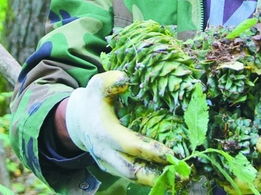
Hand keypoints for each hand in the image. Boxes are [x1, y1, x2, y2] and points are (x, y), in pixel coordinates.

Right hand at [65, 70, 172, 185]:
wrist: (79, 121)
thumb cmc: (93, 101)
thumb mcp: (97, 85)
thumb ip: (110, 81)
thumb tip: (125, 80)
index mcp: (104, 132)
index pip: (130, 145)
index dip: (151, 150)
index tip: (172, 153)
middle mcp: (105, 152)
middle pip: (131, 170)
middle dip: (156, 174)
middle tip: (181, 174)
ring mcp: (108, 163)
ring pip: (132, 177)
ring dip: (154, 179)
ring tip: (178, 178)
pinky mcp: (112, 168)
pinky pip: (130, 176)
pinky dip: (148, 177)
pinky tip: (166, 174)